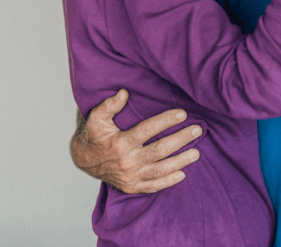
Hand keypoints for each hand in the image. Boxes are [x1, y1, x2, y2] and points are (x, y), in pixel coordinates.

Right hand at [70, 89, 202, 193]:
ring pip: (161, 169)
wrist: (83, 160)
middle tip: (197, 130)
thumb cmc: (94, 135)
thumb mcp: (96, 117)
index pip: (148, 130)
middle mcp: (127, 161)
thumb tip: (124, 93)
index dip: (166, 121)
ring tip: (196, 152)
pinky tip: (183, 174)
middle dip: (181, 139)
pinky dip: (169, 181)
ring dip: (181, 161)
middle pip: (160, 150)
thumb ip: (110, 105)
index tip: (182, 113)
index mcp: (120, 142)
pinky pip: (153, 186)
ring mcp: (131, 176)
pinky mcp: (131, 186)